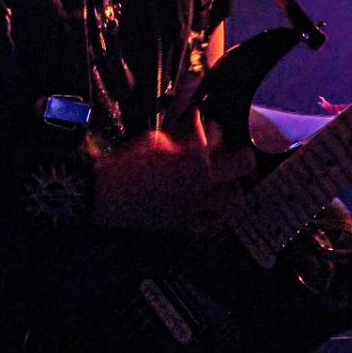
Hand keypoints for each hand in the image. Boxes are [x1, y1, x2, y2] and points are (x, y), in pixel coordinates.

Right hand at [90, 111, 254, 233]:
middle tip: (230, 154)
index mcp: (195, 154)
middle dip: (239, 155)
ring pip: (236, 197)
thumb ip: (183, 135)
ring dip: (233, 185)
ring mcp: (198, 206)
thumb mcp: (156, 138)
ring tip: (224, 182)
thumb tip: (198, 127)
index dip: (214, 127)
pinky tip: (209, 206)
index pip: (220, 132)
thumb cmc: (128, 163)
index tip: (208, 128)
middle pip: (244, 164)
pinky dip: (217, 212)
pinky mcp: (188, 225)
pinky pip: (215, 221)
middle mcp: (204, 181)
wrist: (107, 195)